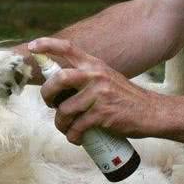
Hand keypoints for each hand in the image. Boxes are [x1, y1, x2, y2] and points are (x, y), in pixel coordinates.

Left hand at [28, 37, 160, 144]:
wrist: (152, 113)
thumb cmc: (123, 98)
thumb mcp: (105, 78)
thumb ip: (84, 76)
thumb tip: (55, 84)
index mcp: (94, 64)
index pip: (68, 47)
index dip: (47, 45)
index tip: (32, 47)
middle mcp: (96, 75)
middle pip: (58, 79)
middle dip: (47, 94)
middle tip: (50, 104)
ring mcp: (99, 94)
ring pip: (64, 110)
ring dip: (60, 124)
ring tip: (67, 128)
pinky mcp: (103, 114)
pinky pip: (77, 127)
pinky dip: (73, 136)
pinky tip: (77, 138)